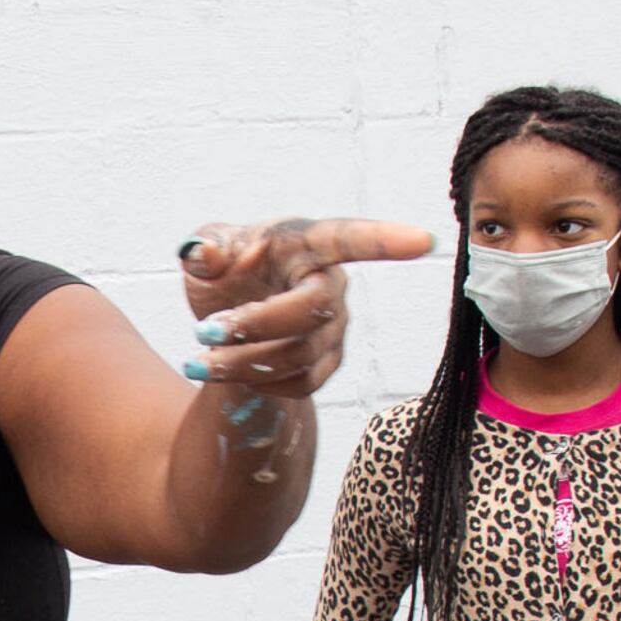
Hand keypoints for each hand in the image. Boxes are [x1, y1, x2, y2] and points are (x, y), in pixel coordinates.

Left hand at [179, 217, 439, 399]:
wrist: (227, 320)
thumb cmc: (224, 272)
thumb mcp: (207, 254)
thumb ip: (205, 250)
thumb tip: (203, 253)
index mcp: (306, 243)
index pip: (348, 238)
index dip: (384, 241)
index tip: (423, 241)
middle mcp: (331, 283)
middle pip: (311, 309)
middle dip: (255, 326)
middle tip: (203, 333)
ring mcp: (335, 326)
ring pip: (299, 354)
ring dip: (242, 362)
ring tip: (197, 360)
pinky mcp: (328, 362)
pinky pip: (300, 383)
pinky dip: (258, 381)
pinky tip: (229, 370)